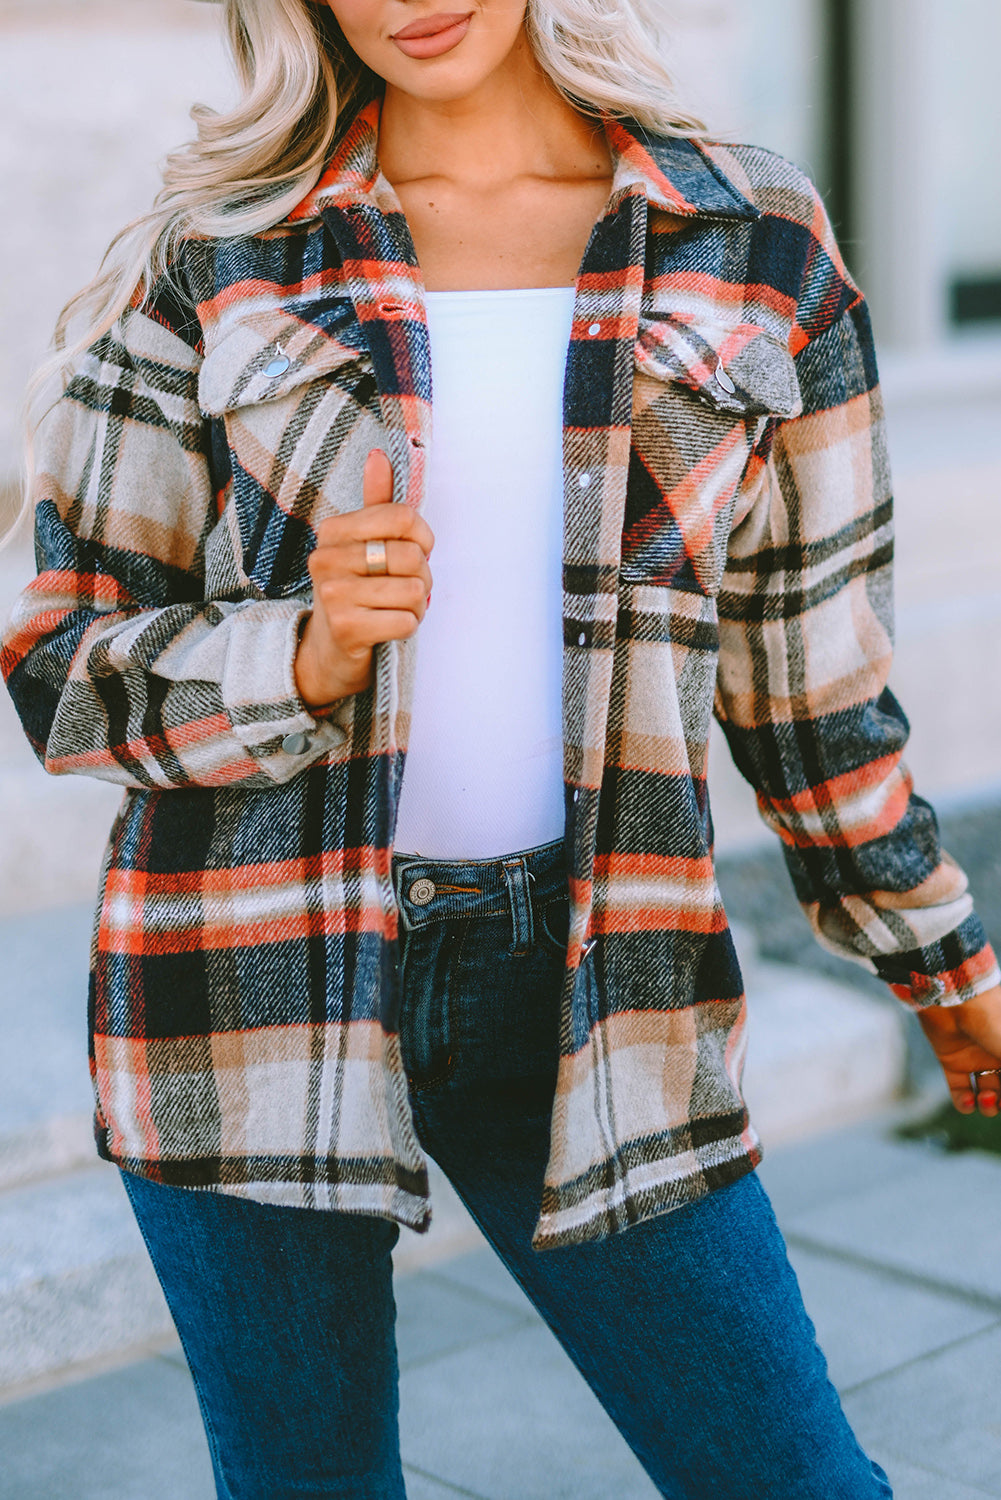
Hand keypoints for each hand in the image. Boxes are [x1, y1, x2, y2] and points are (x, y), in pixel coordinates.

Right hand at [294, 449, 433, 708]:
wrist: (328, 650)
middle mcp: (326, 558)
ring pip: (414, 591)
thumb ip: (376, 503)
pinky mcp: (346, 628)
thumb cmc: (355, 591)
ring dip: (417, 606)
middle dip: (422, 578)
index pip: (404, 518)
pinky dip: (409, 627)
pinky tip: (389, 628)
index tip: (417, 552)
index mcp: (333, 532)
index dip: (424, 539)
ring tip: (396, 610)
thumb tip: (380, 455)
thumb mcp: (363, 545)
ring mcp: (333, 594)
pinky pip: (407, 621)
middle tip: (406, 589)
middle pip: (412, 557)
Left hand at [916, 985, 1000, 1116]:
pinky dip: (963, 1102)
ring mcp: (975, 1058)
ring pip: (986, 1094)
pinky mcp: (952, 1061)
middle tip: (998, 1099)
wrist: (954, 997)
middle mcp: (998, 1055)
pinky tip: (968, 1101)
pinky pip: (959, 1090)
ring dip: (988, 1105)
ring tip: (984, 1100)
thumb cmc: (991, 1018)